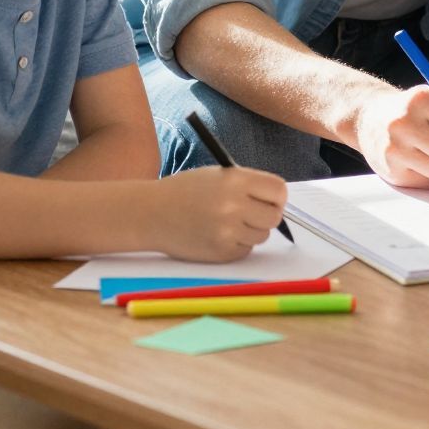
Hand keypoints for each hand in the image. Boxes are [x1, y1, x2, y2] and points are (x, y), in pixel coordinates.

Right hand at [152, 166, 288, 261]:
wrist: (150, 213)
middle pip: (274, 216)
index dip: (276, 196)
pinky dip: (237, 245)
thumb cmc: (185, 191)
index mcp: (235, 180)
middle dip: (266, 215)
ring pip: (261, 235)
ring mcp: (227, 231)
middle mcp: (233, 205)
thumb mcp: (218, 176)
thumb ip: (248, 185)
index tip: (270, 200)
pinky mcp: (220, 252)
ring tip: (227, 223)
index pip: (278, 190)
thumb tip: (278, 201)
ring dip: (250, 231)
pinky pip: (245, 250)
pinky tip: (217, 235)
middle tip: (251, 213)